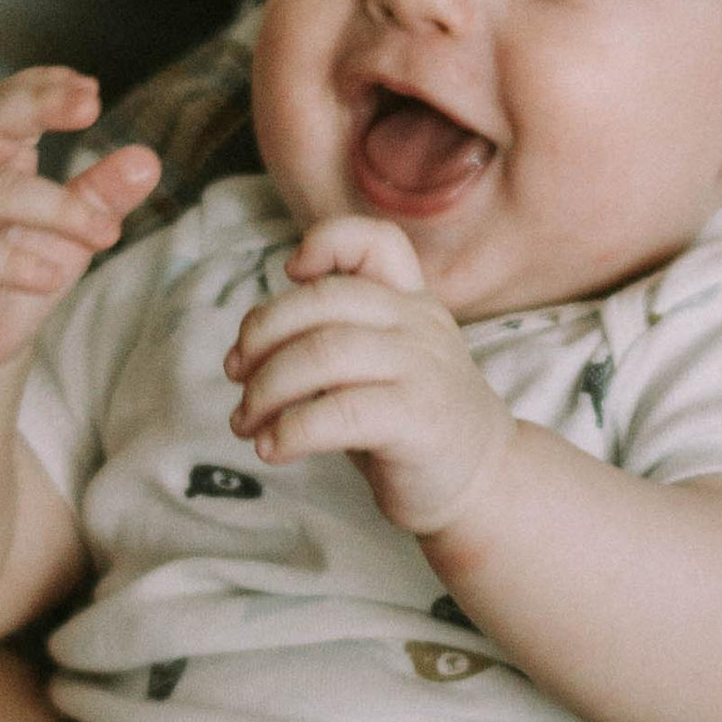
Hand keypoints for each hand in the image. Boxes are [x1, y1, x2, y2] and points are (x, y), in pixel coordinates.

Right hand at [0, 68, 160, 379]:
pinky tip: (51, 277)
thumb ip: (102, 195)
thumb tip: (146, 160)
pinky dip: (14, 263)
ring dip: (56, 208)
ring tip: (105, 232)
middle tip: (89, 106)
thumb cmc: (14, 270)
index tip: (91, 89)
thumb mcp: (70, 231)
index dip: (45, 87)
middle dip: (37, 106)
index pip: (10, 102)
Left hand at [225, 215, 511, 535]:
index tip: (289, 273)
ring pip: (323, 353)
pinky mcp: (418, 421)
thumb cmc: (411, 422)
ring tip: (245, 422)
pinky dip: (290, 430)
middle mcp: (420, 324)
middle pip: (323, 300)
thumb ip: (331, 340)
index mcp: (410, 302)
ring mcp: (423, 369)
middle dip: (262, 335)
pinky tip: (272, 448)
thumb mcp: (381, 364)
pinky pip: (338, 412)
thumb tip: (247, 351)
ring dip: (265, 389)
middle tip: (237, 375)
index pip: (376, 241)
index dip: (325, 242)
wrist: (483, 481)